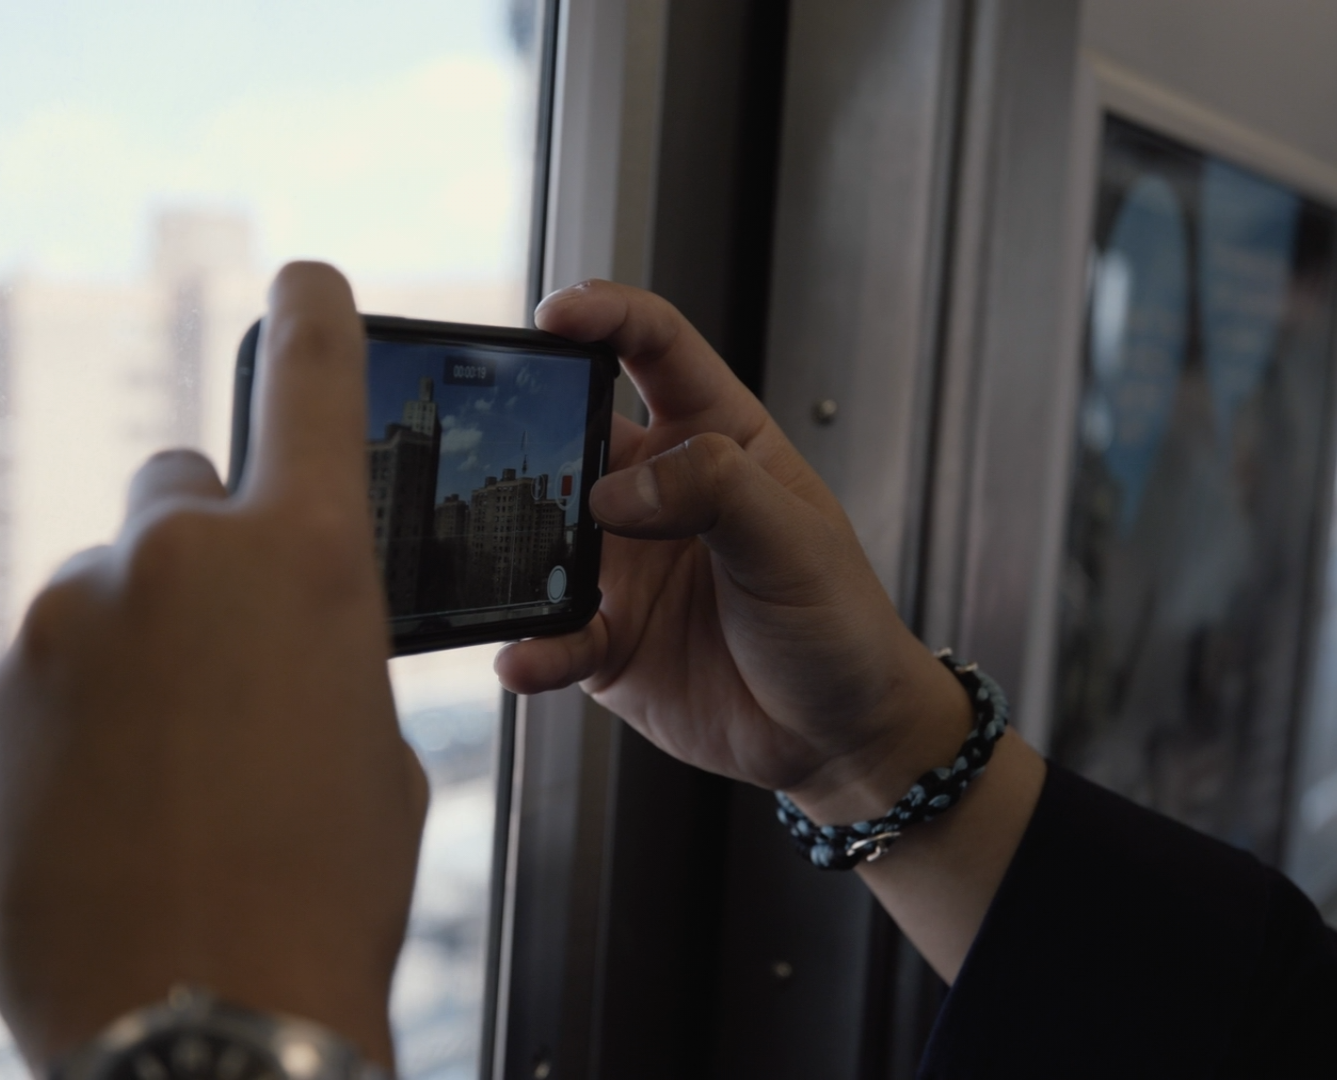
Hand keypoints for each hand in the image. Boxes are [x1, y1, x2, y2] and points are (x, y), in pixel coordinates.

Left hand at [0, 263, 426, 1069]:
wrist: (204, 1023)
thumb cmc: (320, 897)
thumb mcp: (372, 750)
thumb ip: (315, 649)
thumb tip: (258, 643)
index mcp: (298, 558)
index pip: (308, 384)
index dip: (312, 321)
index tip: (302, 281)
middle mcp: (169, 562)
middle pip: (174, 486)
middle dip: (201, 547)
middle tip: (224, 652)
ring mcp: (62, 627)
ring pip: (102, 595)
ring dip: (132, 649)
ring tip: (165, 776)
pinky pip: (42, 673)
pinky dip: (73, 718)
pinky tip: (108, 811)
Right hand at [495, 281, 970, 824]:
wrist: (836, 734)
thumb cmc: (838, 622)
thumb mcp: (795, 539)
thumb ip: (715, 491)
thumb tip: (619, 489)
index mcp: (715, 439)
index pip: (656, 348)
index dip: (607, 316)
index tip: (559, 314)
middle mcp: (659, 493)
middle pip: (575, 433)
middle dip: (530, 426)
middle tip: (497, 439)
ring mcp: (624, 565)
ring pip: (543, 535)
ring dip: (515, 547)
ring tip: (497, 561)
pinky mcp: (605, 638)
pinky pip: (550, 634)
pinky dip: (531, 647)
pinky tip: (525, 657)